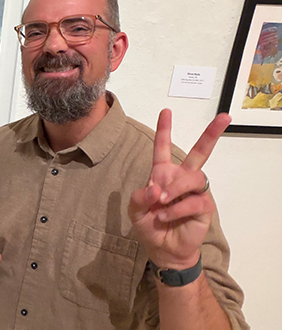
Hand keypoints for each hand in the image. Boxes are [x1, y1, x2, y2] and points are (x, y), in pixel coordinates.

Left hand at [128, 109, 229, 268]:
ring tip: (160, 202)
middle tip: (224, 118)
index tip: (166, 111)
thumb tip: (155, 189)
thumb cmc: (149, 225)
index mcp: (162, 174)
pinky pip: (194, 201)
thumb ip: (139, 196)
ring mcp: (195, 192)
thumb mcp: (135, 209)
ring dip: (174, 189)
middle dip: (211, 134)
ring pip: (193, 177)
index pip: (162, 148)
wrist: (162, 249)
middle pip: (200, 152)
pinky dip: (177, 208)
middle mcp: (181, 178)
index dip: (164, 130)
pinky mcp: (204, 206)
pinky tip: (165, 216)